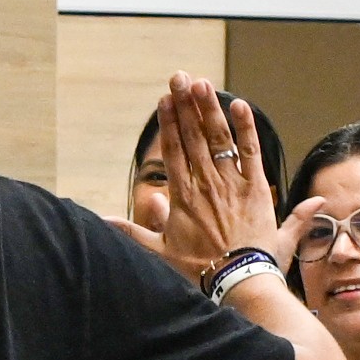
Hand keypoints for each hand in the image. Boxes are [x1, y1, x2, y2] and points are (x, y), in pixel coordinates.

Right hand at [146, 77, 285, 269]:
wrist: (238, 282)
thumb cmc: (201, 272)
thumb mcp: (161, 253)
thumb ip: (133, 232)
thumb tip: (103, 221)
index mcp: (182, 196)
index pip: (174, 151)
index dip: (169, 123)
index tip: (164, 99)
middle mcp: (205, 184)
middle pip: (193, 137)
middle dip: (185, 105)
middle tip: (179, 78)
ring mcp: (232, 184)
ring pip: (218, 139)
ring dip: (209, 109)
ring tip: (202, 84)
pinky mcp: (256, 189)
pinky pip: (251, 152)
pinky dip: (246, 128)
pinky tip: (239, 105)